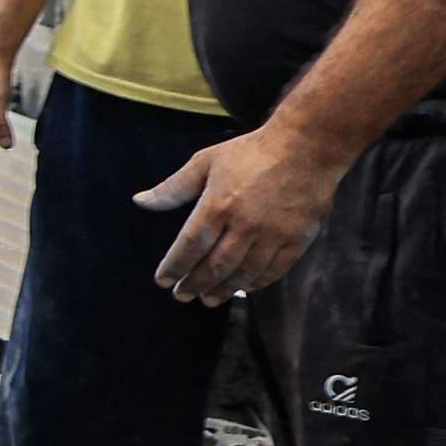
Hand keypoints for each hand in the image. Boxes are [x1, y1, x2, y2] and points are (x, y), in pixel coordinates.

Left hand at [139, 124, 342, 300]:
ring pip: (244, 273)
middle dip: (195, 284)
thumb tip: (140, 201)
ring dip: (224, 289)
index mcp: (218, 204)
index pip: (189, 246)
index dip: (174, 266)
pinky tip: (244, 287)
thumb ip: (172, 188)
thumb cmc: (250, 152)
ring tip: (209, 298)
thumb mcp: (205, 162)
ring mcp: (273, 234)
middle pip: (215, 266)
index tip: (163, 280)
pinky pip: (274, 270)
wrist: (305, 147)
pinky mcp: (297, 238)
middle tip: (182, 295)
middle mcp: (245, 224)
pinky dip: (257, 282)